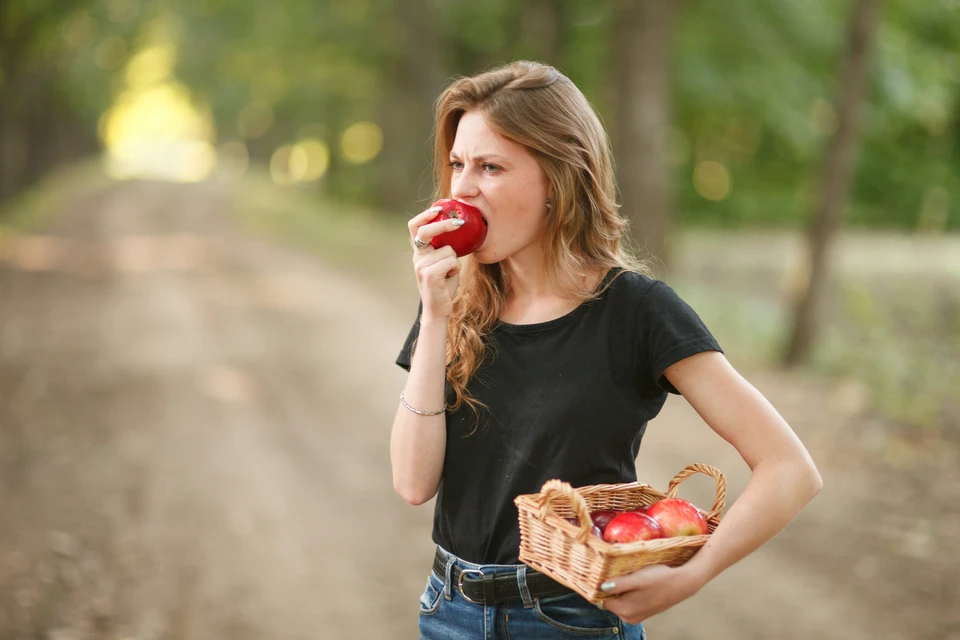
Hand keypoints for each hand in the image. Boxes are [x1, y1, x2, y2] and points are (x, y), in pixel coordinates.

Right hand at [408, 205, 464, 319]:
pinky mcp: (429, 276)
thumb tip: (459, 228)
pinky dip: (455, 269)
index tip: (438, 208)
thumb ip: (445, 247)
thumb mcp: (444, 262)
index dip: (424, 215)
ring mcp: (421, 266)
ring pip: (448, 250)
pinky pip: (452, 261)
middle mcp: (417, 257)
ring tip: (450, 273)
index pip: (414, 227)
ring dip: (455, 261)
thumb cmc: (444, 284)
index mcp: (420, 252)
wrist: (438, 309)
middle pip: (426, 231)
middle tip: (459, 222)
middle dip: (444, 224)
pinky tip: (450, 278)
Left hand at [598, 564, 704, 624]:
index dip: (601, 586)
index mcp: (624, 610)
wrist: (682, 584)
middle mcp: (628, 617)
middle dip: (612, 587)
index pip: (601, 599)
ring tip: (630, 577)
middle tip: (620, 573)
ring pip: (619, 601)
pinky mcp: (643, 612)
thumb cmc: (659, 579)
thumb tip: (601, 587)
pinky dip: (629, 593)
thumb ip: (619, 584)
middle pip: (609, 601)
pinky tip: (637, 583)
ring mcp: (636, 616)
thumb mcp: (637, 578)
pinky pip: (628, 603)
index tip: (604, 574)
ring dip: (620, 590)